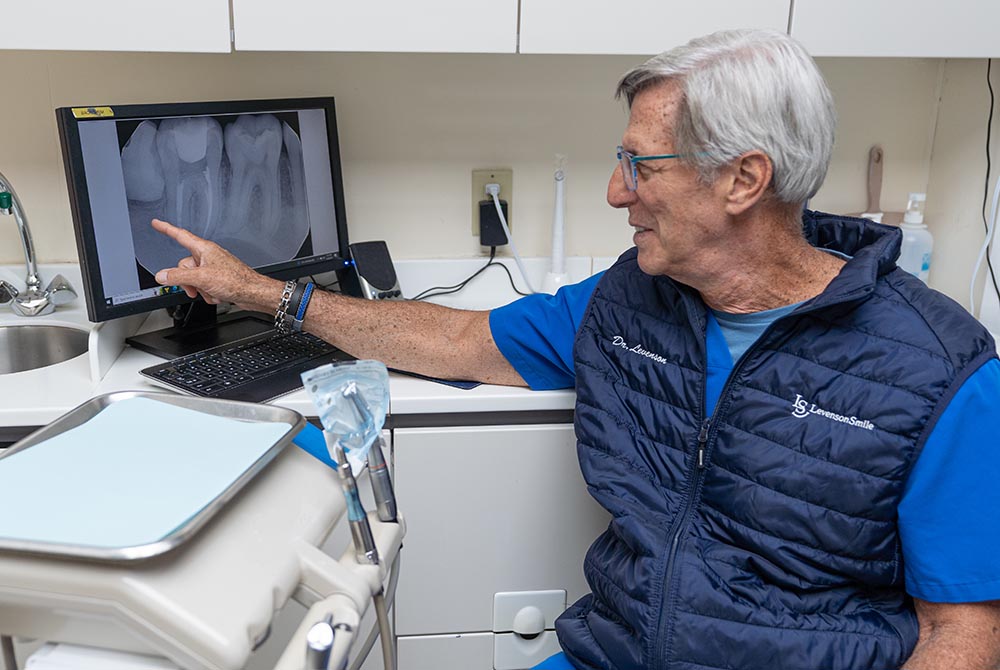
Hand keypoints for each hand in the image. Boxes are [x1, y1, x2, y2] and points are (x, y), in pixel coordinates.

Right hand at [151, 219, 275, 310]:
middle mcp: (208, 256)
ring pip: (193, 279)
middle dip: (187, 281)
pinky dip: (208, 293)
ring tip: (213, 291)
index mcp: (204, 249)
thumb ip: (178, 276)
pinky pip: (203, 286)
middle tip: (196, 287)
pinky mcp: (218, 279)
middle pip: (184, 266)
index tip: (156, 223)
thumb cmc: (235, 280)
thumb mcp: (201, 278)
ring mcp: (213, 268)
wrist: (252, 293)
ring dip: (200, 289)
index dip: (166, 229)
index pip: (180, 235)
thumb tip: (162, 275)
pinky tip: (218, 295)